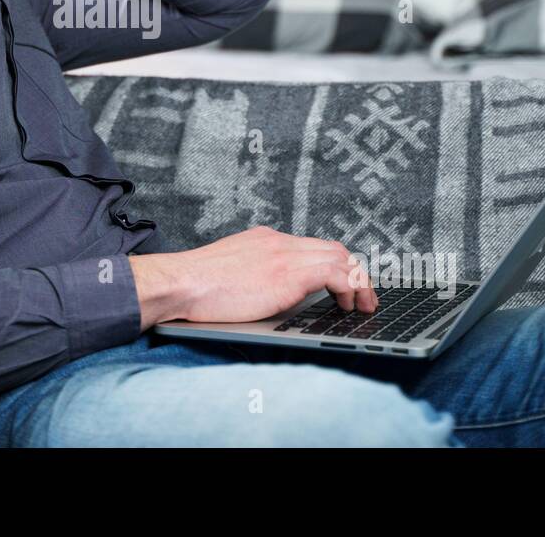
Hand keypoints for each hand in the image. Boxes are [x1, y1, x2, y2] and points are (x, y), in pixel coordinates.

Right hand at [129, 226, 377, 328]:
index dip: (336, 265)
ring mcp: (284, 255)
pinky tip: (347, 304)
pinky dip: (349, 287)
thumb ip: (256, 274)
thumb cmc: (196, 287)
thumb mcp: (232, 273)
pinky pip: (335, 273)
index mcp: (265, 240)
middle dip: (355, 272)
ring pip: (341, 258)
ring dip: (358, 282)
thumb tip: (272, 294)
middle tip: (362, 297)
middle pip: (334, 248)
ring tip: (362, 305)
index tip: (343, 286)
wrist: (181, 283)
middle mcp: (279, 242)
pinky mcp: (287, 274)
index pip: (313, 246)